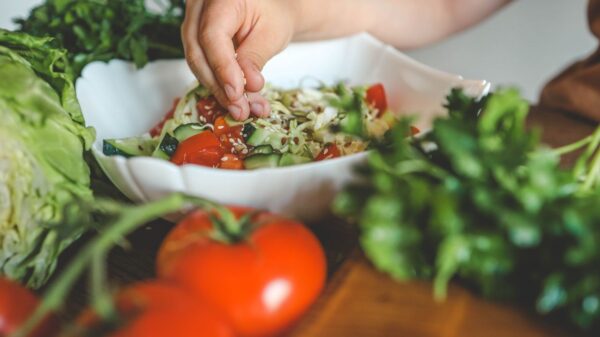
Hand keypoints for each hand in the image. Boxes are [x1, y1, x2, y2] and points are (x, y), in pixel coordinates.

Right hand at [182, 0, 296, 119]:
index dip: (222, 68)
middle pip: (198, 52)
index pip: (212, 36)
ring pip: (196, 62)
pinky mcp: (195, 40)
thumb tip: (247, 86)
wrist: (270, 9)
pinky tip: (236, 102)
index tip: (236, 93)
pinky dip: (219, 85)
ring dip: (219, 91)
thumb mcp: (272, 32)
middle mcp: (199, 7)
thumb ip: (256, 56)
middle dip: (219, 86)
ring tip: (242, 110)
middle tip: (240, 110)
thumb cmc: (273, 14)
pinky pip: (201, 65)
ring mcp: (193, 23)